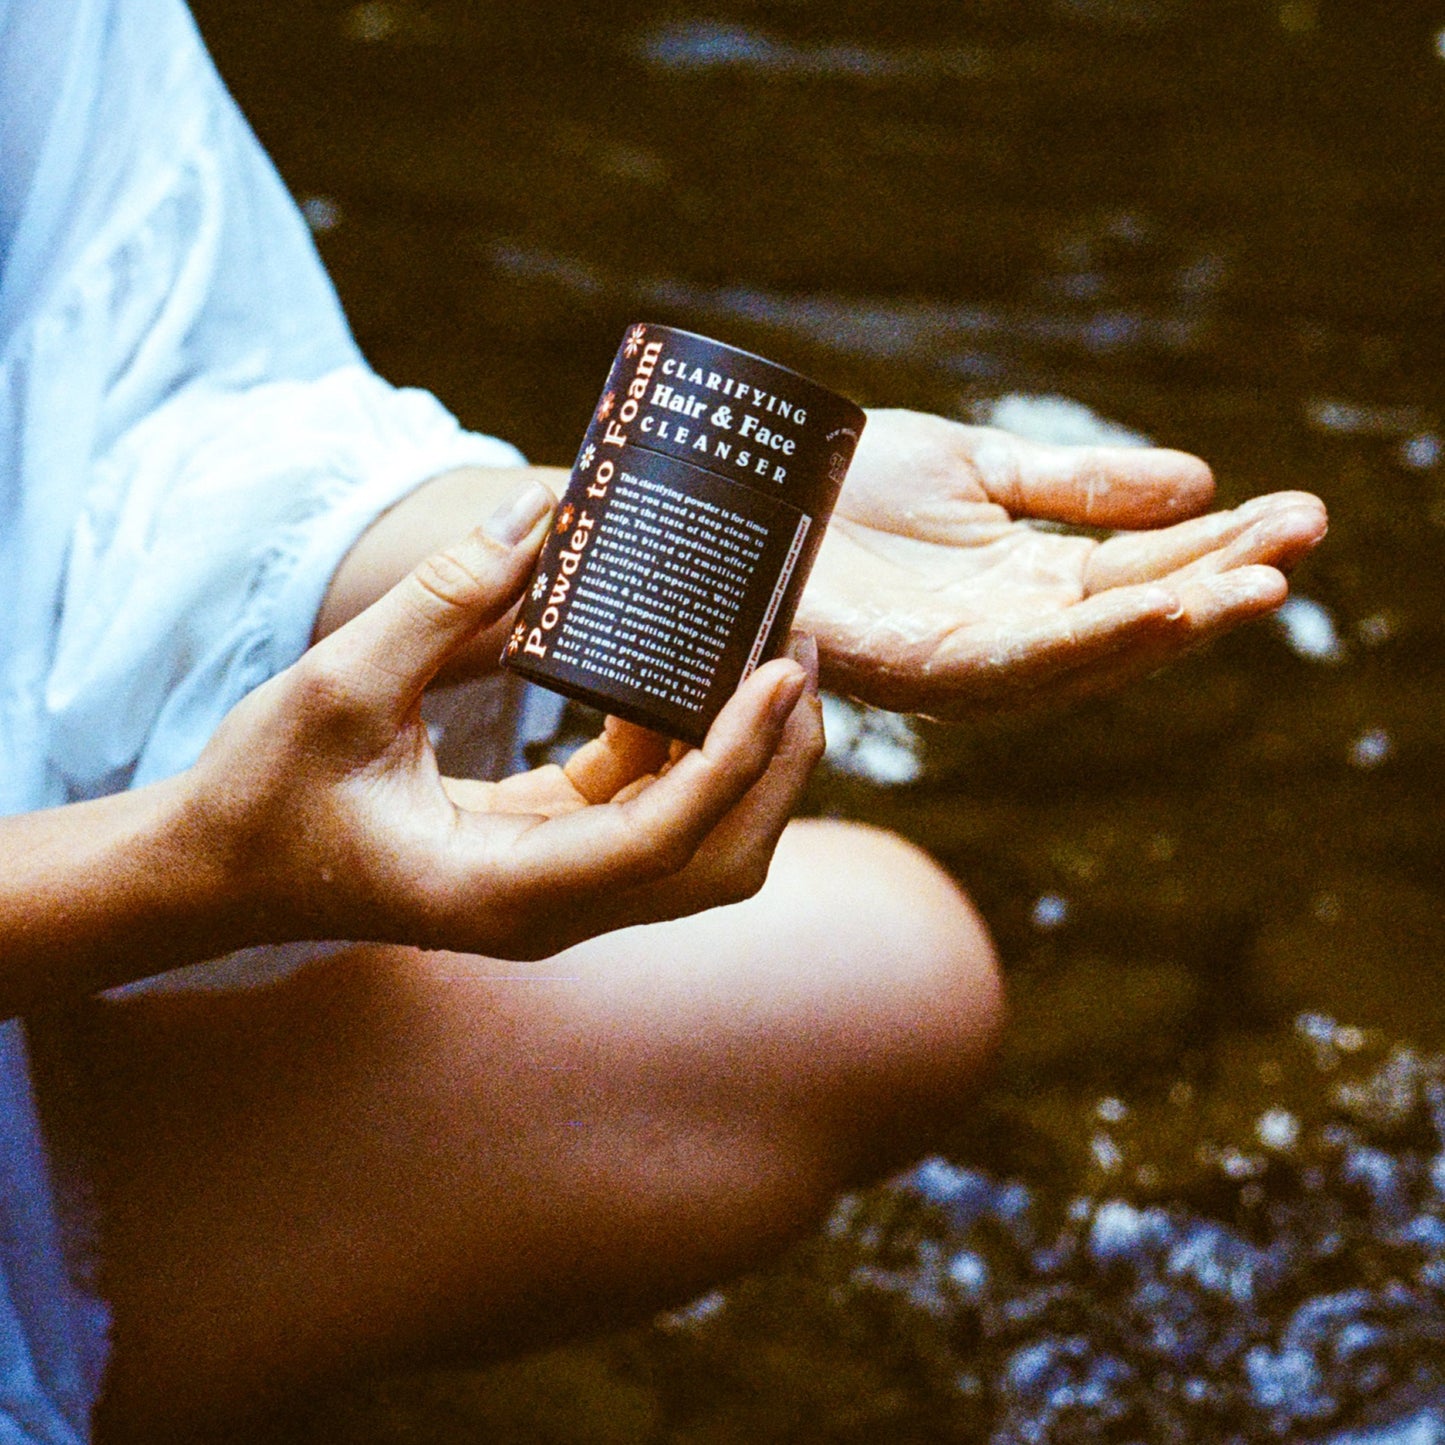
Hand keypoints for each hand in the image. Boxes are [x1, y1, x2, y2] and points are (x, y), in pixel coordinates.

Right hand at [190, 482, 821, 960]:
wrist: (225, 870)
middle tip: (797, 654)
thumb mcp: (341, 685)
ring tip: (762, 653)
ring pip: (697, 841)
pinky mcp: (553, 857)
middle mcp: (553, 909)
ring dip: (743, 756)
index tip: (782, 670)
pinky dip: (681, 747)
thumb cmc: (266, 793)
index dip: (736, 756)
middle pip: (716, 857)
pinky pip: (647, 809)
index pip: (662, 839)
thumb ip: (443, 600)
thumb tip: (540, 513)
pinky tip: (674, 673)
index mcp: (506, 890)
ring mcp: (559, 890)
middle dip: (774, 763)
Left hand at [796, 409, 1327, 716]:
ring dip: (1170, 622)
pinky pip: (1011, 663)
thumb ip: (1080, 486)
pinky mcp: (908, 668)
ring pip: (1083, 654)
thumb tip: (1200, 485)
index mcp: (1024, 586)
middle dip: (1215, 585)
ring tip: (1254, 586)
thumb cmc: (848, 483)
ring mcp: (957, 658)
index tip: (1298, 517)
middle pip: (1127, 620)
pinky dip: (1085, 644)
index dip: (1216, 549)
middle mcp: (1001, 632)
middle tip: (1301, 541)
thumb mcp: (980, 467)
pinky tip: (1152, 613)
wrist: (744, 484)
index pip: (1139, 573)